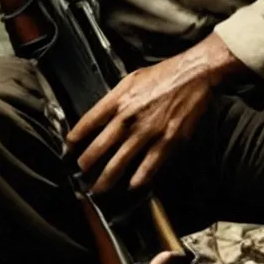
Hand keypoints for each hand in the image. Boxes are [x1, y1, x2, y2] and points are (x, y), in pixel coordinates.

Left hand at [67, 32, 245, 196]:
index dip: (75, 138)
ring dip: (106, 179)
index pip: (88, 122)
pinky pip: (148, 167)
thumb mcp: (131, 79)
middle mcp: (128, 117)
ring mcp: (147, 132)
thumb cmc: (164, 74)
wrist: (193, 74)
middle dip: (86, 164)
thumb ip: (116, 98)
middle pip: (98, 147)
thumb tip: (103, 114)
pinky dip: (138, 179)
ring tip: (98, 189)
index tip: (69, 148)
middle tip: (80, 174)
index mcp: (118, 100)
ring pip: (119, 162)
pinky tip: (132, 186)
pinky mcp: (166, 141)